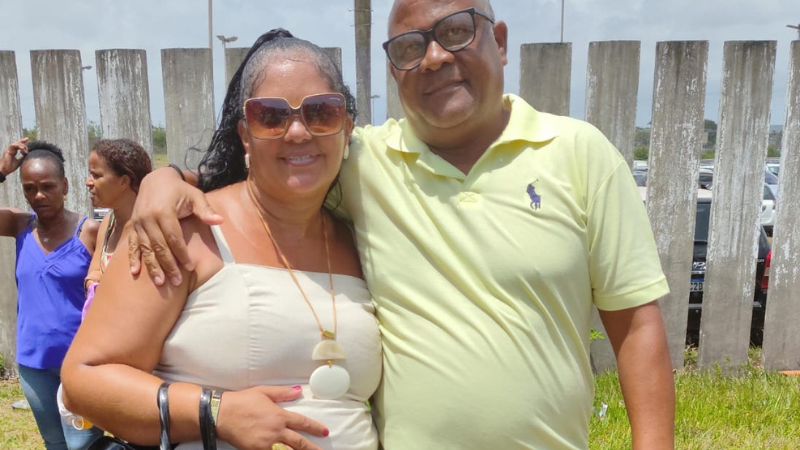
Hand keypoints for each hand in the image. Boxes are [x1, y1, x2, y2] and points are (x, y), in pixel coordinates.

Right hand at [1, 138, 28, 175]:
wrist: (5, 170)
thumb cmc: (10, 167)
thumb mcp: (19, 161)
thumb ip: (22, 157)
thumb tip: (28, 155)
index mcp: (13, 152)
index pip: (18, 145)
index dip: (22, 142)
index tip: (27, 139)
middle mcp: (11, 150)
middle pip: (17, 143)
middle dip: (22, 141)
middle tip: (27, 140)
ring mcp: (9, 150)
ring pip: (15, 143)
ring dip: (21, 145)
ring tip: (25, 149)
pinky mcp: (7, 151)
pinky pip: (13, 145)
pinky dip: (18, 146)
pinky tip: (22, 149)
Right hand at [127, 167, 222, 285]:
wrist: (156, 179)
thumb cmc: (180, 190)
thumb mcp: (195, 196)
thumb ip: (206, 210)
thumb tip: (220, 221)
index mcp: (163, 211)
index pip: (174, 238)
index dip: (182, 253)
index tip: (190, 267)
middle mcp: (148, 218)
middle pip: (159, 246)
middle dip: (168, 265)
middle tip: (177, 282)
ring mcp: (138, 223)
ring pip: (145, 248)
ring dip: (152, 266)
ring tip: (160, 282)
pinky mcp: (132, 226)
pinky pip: (132, 244)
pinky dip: (132, 258)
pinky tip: (135, 273)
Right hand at [216, 386, 327, 449]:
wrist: (222, 414)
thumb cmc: (242, 401)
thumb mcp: (264, 392)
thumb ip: (282, 393)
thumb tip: (298, 391)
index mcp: (279, 416)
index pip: (303, 423)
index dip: (316, 428)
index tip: (325, 432)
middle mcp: (276, 431)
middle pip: (299, 442)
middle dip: (312, 447)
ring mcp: (266, 443)